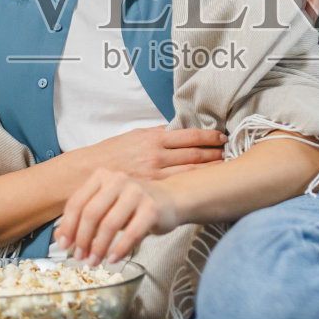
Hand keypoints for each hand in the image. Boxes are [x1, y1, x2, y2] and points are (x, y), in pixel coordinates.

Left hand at [55, 170, 181, 265]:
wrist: (170, 200)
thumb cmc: (134, 205)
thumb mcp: (106, 206)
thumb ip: (84, 217)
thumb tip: (60, 237)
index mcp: (102, 176)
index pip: (77, 202)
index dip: (67, 226)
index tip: (63, 245)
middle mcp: (118, 180)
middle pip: (91, 213)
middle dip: (82, 239)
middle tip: (79, 257)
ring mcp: (136, 192)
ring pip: (110, 224)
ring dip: (99, 247)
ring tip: (94, 261)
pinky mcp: (152, 208)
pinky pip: (131, 233)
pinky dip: (119, 249)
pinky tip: (113, 258)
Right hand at [64, 125, 225, 179]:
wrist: (87, 174)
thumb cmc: (110, 154)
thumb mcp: (133, 136)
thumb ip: (156, 134)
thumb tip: (176, 128)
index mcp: (153, 138)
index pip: (190, 136)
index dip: (210, 137)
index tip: (222, 137)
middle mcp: (157, 156)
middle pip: (195, 154)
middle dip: (215, 153)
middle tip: (230, 151)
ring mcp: (155, 175)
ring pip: (191, 171)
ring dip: (210, 168)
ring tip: (225, 167)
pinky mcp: (151, 189)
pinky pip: (179, 186)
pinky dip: (195, 183)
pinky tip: (206, 184)